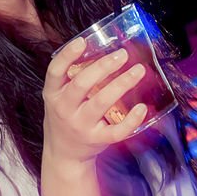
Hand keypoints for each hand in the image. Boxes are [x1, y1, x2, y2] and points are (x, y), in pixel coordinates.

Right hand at [42, 39, 149, 164]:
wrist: (64, 154)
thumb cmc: (66, 116)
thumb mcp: (60, 97)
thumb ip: (73, 77)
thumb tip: (104, 49)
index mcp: (53, 94)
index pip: (55, 71)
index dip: (67, 55)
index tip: (82, 41)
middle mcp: (64, 109)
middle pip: (82, 84)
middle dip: (103, 67)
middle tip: (123, 54)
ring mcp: (80, 125)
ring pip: (101, 103)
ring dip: (121, 84)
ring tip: (138, 70)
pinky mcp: (96, 140)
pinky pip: (115, 131)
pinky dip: (131, 121)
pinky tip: (142, 108)